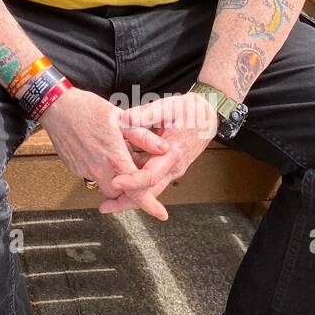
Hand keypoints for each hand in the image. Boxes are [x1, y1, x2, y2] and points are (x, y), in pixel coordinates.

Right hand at [39, 87, 169, 218]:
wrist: (56, 107)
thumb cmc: (87, 108)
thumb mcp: (121, 119)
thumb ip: (143, 137)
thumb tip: (163, 149)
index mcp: (114, 158)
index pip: (136, 191)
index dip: (151, 205)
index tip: (161, 214)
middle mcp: (99, 170)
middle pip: (121, 194)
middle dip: (130, 188)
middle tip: (135, 171)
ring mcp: (84, 170)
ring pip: (106, 186)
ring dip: (115, 179)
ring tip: (117, 154)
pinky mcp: (74, 168)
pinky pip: (92, 176)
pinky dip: (101, 170)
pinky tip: (101, 151)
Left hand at [103, 93, 219, 216]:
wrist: (209, 116)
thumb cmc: (191, 110)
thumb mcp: (169, 107)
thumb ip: (146, 113)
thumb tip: (125, 118)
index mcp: (173, 154)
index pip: (151, 176)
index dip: (132, 182)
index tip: (114, 183)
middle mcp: (174, 167)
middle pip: (150, 192)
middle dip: (127, 202)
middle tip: (105, 207)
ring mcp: (172, 169)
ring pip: (150, 189)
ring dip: (130, 195)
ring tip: (107, 199)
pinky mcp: (168, 167)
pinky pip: (151, 180)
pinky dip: (135, 182)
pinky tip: (119, 178)